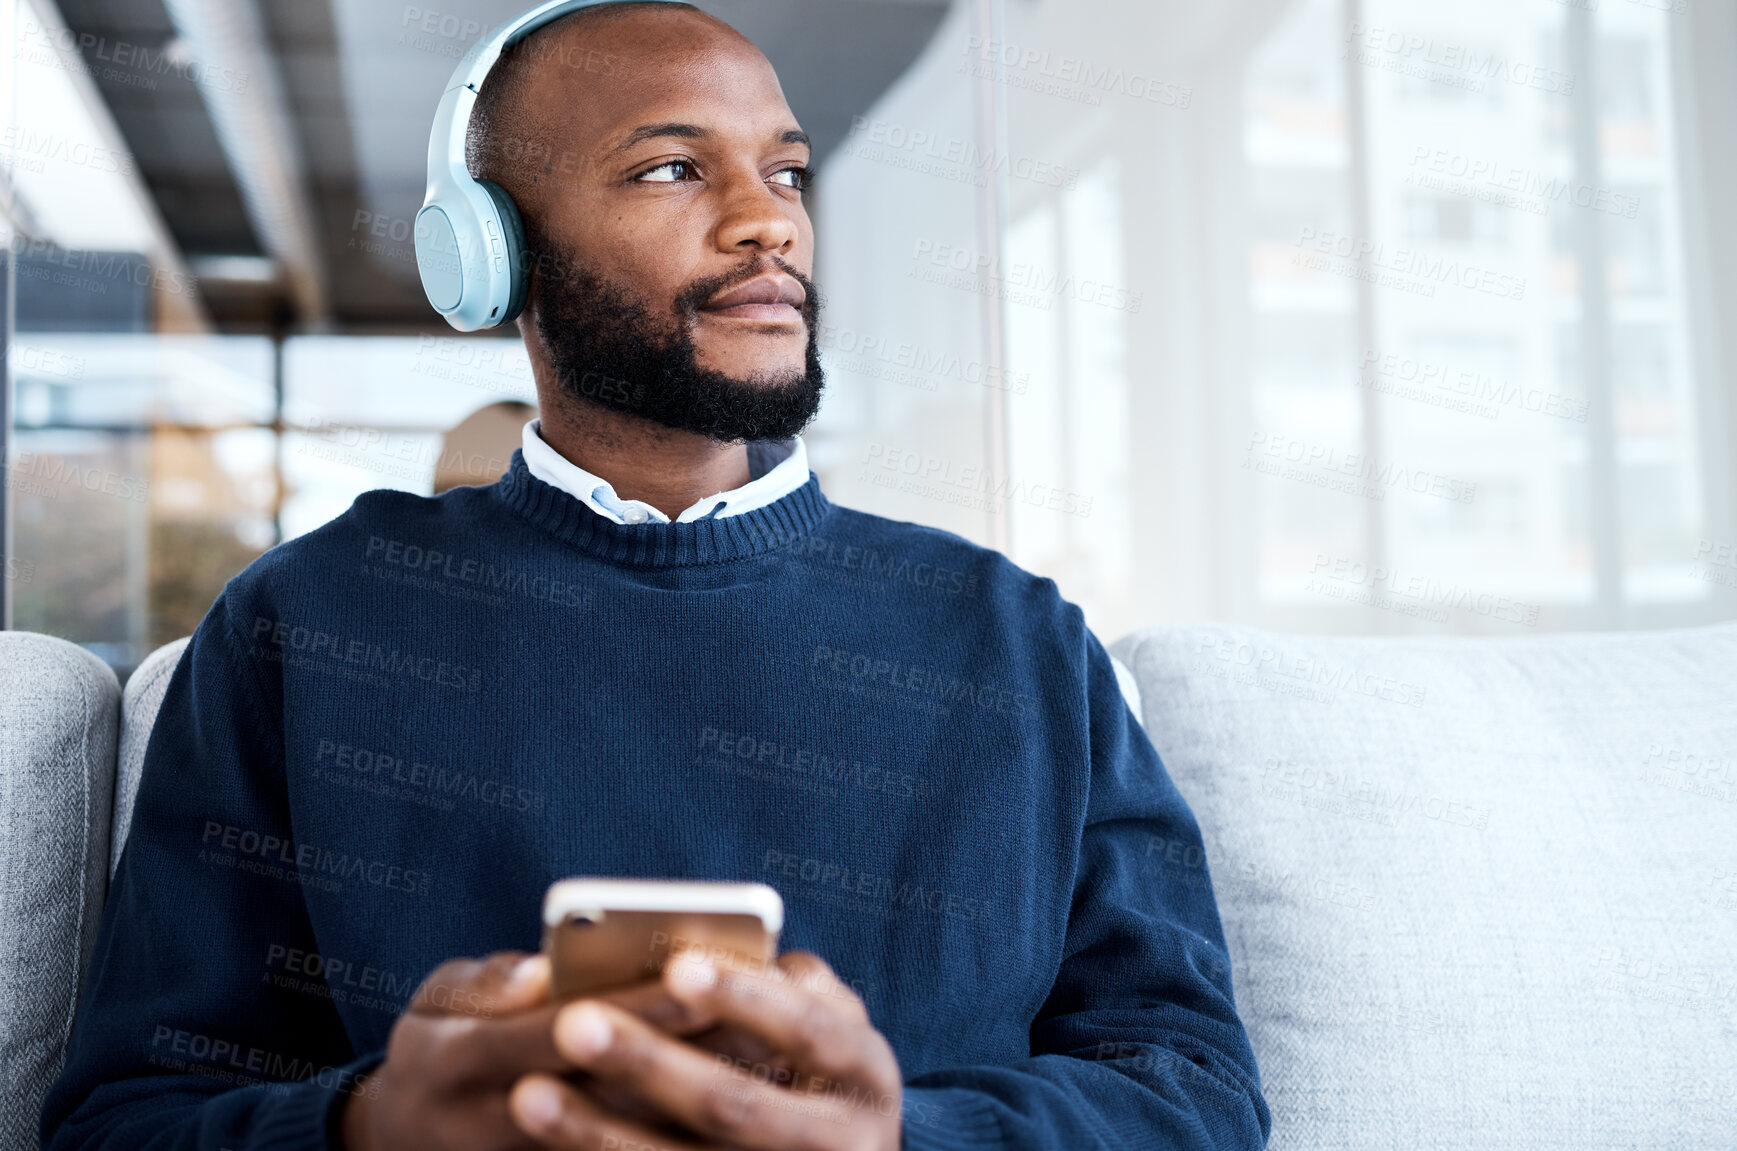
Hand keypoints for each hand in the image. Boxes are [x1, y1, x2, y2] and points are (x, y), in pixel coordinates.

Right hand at [338, 951, 735, 1150]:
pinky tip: (753, 1097)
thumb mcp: (434, 1005)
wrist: (408, 1141)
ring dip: (701, 1100)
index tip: (693, 972)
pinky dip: (688, 1134)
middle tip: (760, 1020)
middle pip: (606, 1092)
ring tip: (775, 1059)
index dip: (625, 1008)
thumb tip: (541, 969)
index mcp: (458, 1063)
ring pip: (631, 1139)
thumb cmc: (439, 1049)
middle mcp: (492, 1123)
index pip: (554, 1032)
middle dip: (685, 1054)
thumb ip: (485, 984)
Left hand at [510, 951, 902, 1150]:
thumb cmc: (819, 1062)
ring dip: (599, 1134)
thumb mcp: (829, 1019)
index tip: (676, 962)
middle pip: (733, 1107)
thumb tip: (711, 954)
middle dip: (650, 1064)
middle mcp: (839, 1142)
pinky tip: (547, 1145)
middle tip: (572, 1022)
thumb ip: (786, 984)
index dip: (744, 997)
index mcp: (866, 1073)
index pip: (805, 1029)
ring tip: (529, 1094)